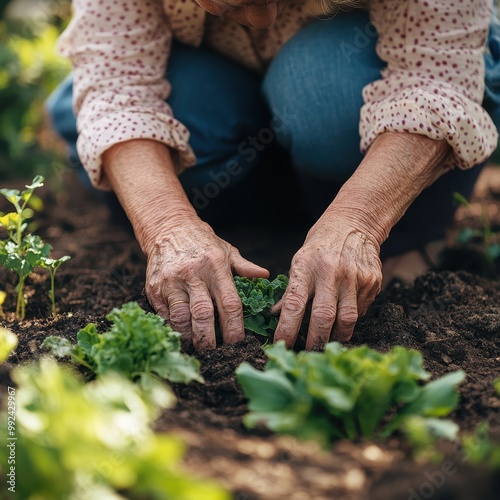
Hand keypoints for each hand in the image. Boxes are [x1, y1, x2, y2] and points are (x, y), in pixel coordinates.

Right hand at [144, 218, 268, 348]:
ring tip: (198, 347)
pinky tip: (182, 333)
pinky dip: (174, 328)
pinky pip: (165, 315)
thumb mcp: (226, 250)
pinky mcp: (154, 288)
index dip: (234, 328)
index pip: (229, 303)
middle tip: (216, 354)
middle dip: (209, 339)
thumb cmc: (202, 242)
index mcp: (216, 266)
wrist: (168, 228)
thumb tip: (266, 277)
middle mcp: (193, 274)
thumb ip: (244, 267)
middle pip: (203, 314)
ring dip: (190, 337)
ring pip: (180, 318)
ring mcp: (171, 282)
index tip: (237, 343)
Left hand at [274, 214, 381, 348]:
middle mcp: (331, 272)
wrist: (354, 223)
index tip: (281, 344)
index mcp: (306, 266)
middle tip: (308, 354)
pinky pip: (361, 311)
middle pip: (323, 317)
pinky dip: (350, 321)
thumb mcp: (299, 261)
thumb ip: (291, 290)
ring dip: (336, 337)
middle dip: (314, 341)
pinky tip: (344, 320)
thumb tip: (276, 315)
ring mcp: (355, 277)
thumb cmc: (320, 246)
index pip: (294, 303)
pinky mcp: (372, 281)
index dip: (287, 328)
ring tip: (328, 343)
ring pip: (347, 319)